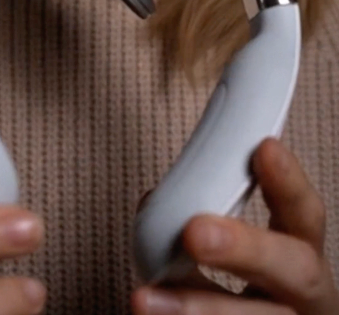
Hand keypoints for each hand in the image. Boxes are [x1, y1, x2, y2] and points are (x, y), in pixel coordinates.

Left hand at [131, 138, 337, 313]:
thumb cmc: (246, 298)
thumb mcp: (239, 262)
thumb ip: (209, 229)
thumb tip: (156, 204)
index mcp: (301, 261)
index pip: (305, 216)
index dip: (289, 184)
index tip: (264, 149)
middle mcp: (304, 301)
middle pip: (295, 271)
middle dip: (245, 249)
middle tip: (195, 232)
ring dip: (197, 309)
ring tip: (144, 300)